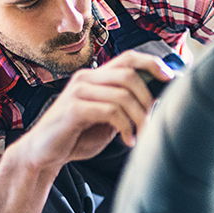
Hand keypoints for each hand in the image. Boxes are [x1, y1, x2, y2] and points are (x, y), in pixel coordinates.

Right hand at [11, 50, 174, 171]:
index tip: (170, 76)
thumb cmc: (76, 136)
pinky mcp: (73, 109)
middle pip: (129, 74)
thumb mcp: (107, 118)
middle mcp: (86, 78)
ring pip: (123, 94)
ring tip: (140, 135)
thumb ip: (125, 106)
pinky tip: (128, 141)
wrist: (43, 154)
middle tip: (151, 122)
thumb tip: (157, 101)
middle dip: (147, 99)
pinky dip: (125, 127)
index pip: (128, 58)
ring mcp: (78, 91)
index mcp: (95, 76)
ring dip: (139, 117)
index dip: (151, 62)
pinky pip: (110, 111)